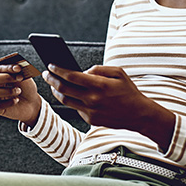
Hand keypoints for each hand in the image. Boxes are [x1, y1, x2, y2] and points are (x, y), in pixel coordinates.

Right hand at [0, 63, 40, 126]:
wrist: (31, 103)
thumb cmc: (25, 88)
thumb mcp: (24, 77)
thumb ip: (20, 71)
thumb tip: (17, 66)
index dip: (8, 68)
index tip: (19, 68)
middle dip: (5, 78)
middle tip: (19, 78)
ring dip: (7, 91)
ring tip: (19, 91)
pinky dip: (8, 102)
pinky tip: (16, 100)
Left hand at [43, 64, 175, 149]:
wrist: (139, 115)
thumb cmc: (129, 91)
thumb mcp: (118, 73)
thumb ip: (99, 69)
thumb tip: (83, 71)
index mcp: (99, 85)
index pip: (71, 76)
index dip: (58, 70)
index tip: (51, 64)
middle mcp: (93, 99)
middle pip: (63, 89)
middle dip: (51, 80)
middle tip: (46, 74)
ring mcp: (91, 111)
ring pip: (65, 100)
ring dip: (56, 91)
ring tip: (53, 84)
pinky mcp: (91, 120)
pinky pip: (76, 108)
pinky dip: (71, 100)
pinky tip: (68, 94)